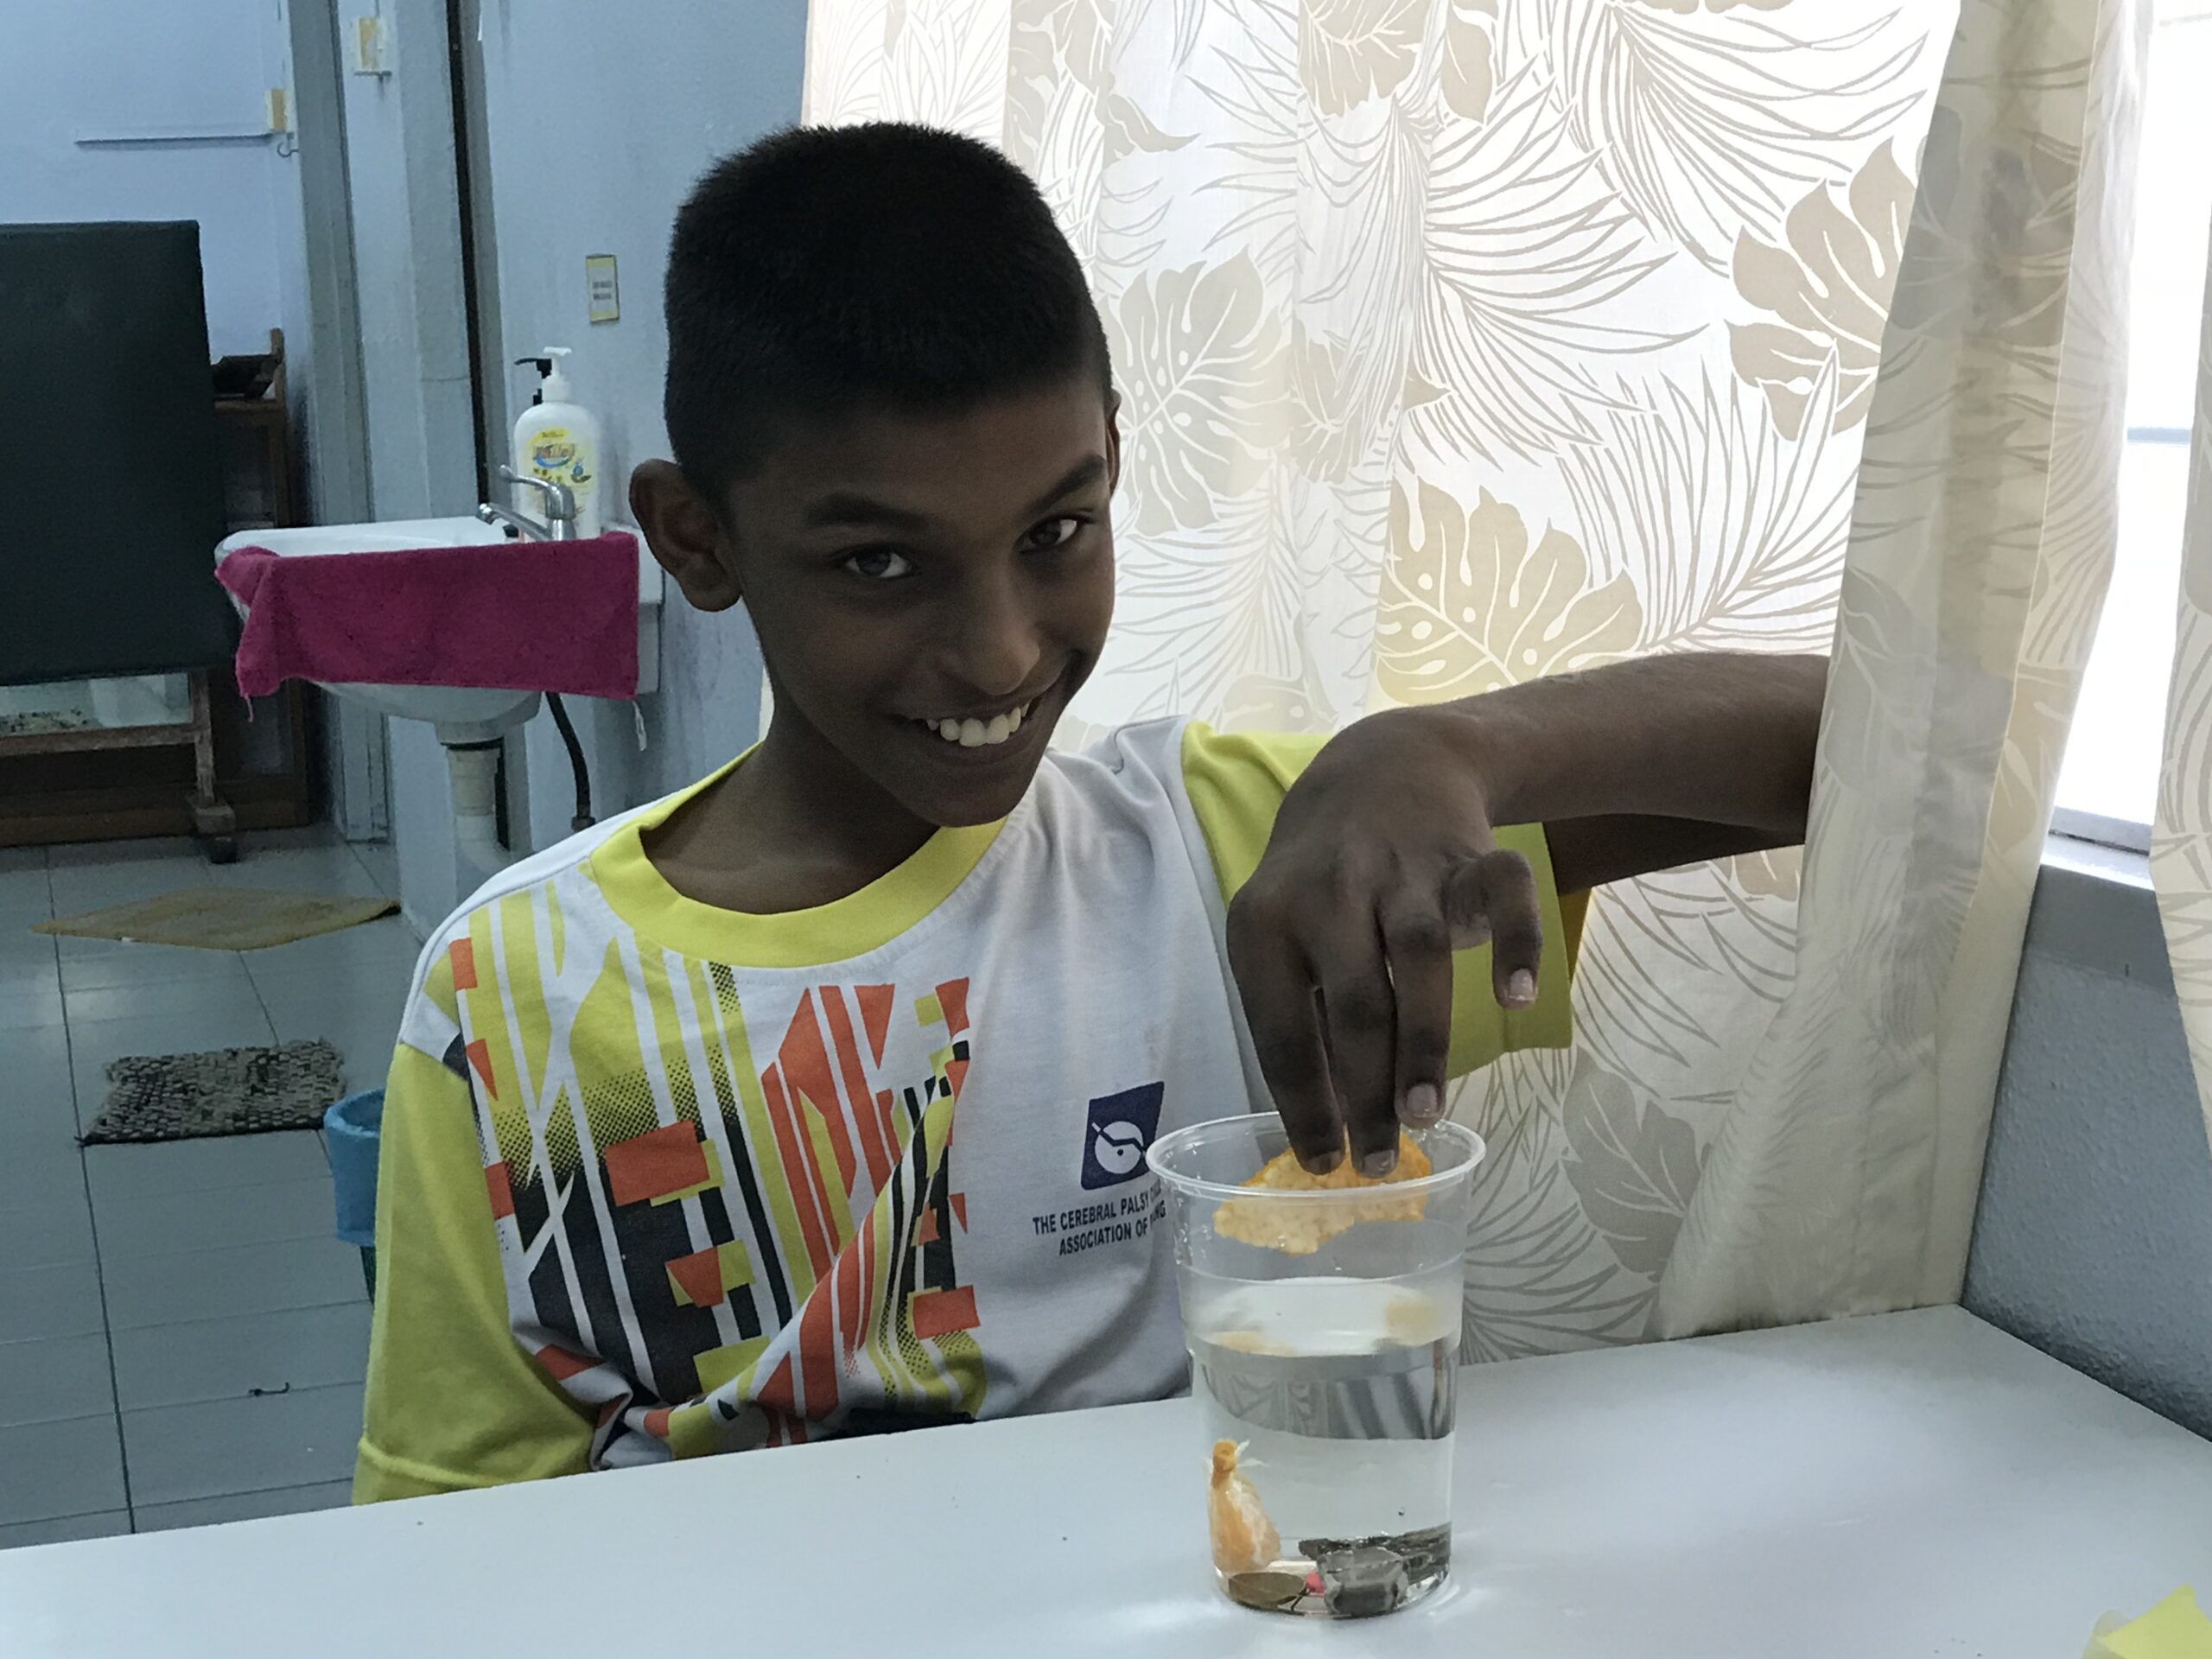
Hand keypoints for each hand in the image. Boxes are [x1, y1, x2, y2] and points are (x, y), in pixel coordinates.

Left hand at [1225, 708, 1542, 1177]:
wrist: (1382, 768)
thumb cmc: (1322, 881)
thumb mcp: (1282, 932)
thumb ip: (1297, 1013)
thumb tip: (1324, 1122)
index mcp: (1265, 922)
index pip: (1278, 1027)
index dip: (1302, 1102)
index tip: (1323, 1162)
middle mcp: (1329, 892)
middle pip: (1351, 1000)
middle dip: (1365, 1088)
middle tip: (1379, 1157)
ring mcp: (1401, 870)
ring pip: (1416, 957)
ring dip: (1422, 1040)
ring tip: (1425, 1113)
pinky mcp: (1466, 855)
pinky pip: (1499, 895)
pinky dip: (1514, 945)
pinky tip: (1515, 999)